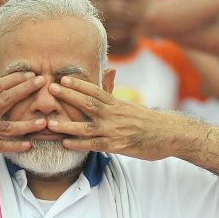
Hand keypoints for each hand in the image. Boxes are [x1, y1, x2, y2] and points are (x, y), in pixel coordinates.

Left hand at [44, 75, 171, 159]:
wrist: (169, 134)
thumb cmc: (149, 121)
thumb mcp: (130, 105)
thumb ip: (114, 93)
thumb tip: (108, 72)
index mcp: (117, 104)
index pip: (95, 90)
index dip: (78, 84)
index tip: (63, 77)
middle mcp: (114, 115)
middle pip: (88, 103)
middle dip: (68, 96)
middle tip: (50, 88)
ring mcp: (114, 130)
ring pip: (87, 127)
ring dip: (67, 125)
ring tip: (50, 123)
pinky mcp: (116, 146)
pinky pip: (94, 145)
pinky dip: (79, 144)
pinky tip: (66, 144)